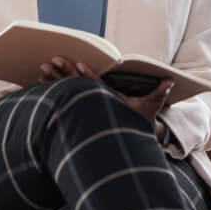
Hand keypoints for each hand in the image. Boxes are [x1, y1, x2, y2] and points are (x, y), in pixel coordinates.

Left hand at [38, 57, 173, 121]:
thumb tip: (170, 79)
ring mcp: (83, 111)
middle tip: (48, 62)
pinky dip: (49, 90)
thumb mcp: (149, 110)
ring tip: (41, 69)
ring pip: (64, 93)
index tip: (79, 65)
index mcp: (109, 103)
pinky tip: (40, 80)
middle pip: (75, 88)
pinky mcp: (75, 114)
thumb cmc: (136, 124)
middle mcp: (93, 107)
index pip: (97, 88)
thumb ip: (159, 93)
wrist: (125, 147)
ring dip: (52, 81)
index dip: (87, 76)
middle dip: (62, 74)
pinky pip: (59, 100)